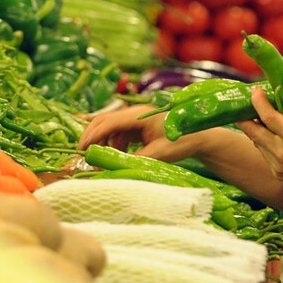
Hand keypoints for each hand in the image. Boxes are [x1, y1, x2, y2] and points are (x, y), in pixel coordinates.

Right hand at [77, 103, 194, 161]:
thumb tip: (114, 168)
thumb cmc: (182, 141)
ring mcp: (137, 119)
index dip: (93, 135)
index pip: (109, 122)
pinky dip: (114, 144)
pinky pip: (120, 133)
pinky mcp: (139, 126)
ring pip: (111, 127)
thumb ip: (136, 159)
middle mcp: (135, 114)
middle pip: (106, 120)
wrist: (200, 136)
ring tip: (102, 160)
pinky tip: (117, 156)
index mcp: (139, 116)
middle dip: (93, 136)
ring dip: (104, 142)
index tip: (81, 148)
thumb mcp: (159, 154)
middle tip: (83, 153)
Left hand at [236, 86, 282, 188]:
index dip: (258, 101)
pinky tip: (272, 134)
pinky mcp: (278, 173)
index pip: (268, 116)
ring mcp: (278, 166)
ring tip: (258, 116)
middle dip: (243, 116)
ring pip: (256, 142)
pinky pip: (264, 153)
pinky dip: (264, 141)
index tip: (255, 90)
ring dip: (255, 128)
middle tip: (243, 103)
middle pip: (252, 131)